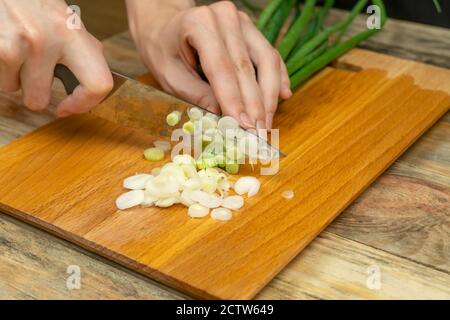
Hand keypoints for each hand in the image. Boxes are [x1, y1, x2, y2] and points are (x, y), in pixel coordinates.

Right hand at [0, 0, 112, 116]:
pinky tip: (4, 44)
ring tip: (15, 49)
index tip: (68, 106)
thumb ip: (80, 53)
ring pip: (12, 88)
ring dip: (13, 76)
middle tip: (32, 71)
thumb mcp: (66, 22)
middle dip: (33, 92)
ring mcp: (16, 44)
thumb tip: (91, 87)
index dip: (83, 104)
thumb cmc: (34, 2)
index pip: (97, 84)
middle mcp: (46, 40)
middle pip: (39, 99)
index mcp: (73, 34)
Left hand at [126, 0, 291, 129]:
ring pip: (266, 61)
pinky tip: (283, 97)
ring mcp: (242, 21)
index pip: (221, 68)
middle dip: (254, 105)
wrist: (166, 26)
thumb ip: (196, 95)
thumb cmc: (164, 51)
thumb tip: (224, 120)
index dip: (234, 100)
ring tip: (267, 124)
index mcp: (199, 23)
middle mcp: (225, 16)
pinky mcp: (252, 30)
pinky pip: (270, 56)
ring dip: (269, 97)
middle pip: (246, 68)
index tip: (243, 126)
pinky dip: (278, 78)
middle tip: (258, 134)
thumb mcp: (170, 76)